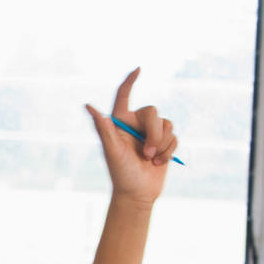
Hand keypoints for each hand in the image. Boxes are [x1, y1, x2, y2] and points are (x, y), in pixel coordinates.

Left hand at [86, 68, 175, 206]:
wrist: (137, 194)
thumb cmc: (121, 173)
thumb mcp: (112, 150)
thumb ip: (103, 127)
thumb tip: (88, 105)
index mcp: (119, 123)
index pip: (123, 96)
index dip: (130, 81)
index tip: (138, 69)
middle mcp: (135, 125)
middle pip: (153, 112)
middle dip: (153, 133)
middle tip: (146, 153)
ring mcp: (150, 133)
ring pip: (167, 124)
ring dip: (162, 144)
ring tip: (151, 159)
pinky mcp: (164, 142)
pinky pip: (175, 136)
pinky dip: (169, 150)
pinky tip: (160, 162)